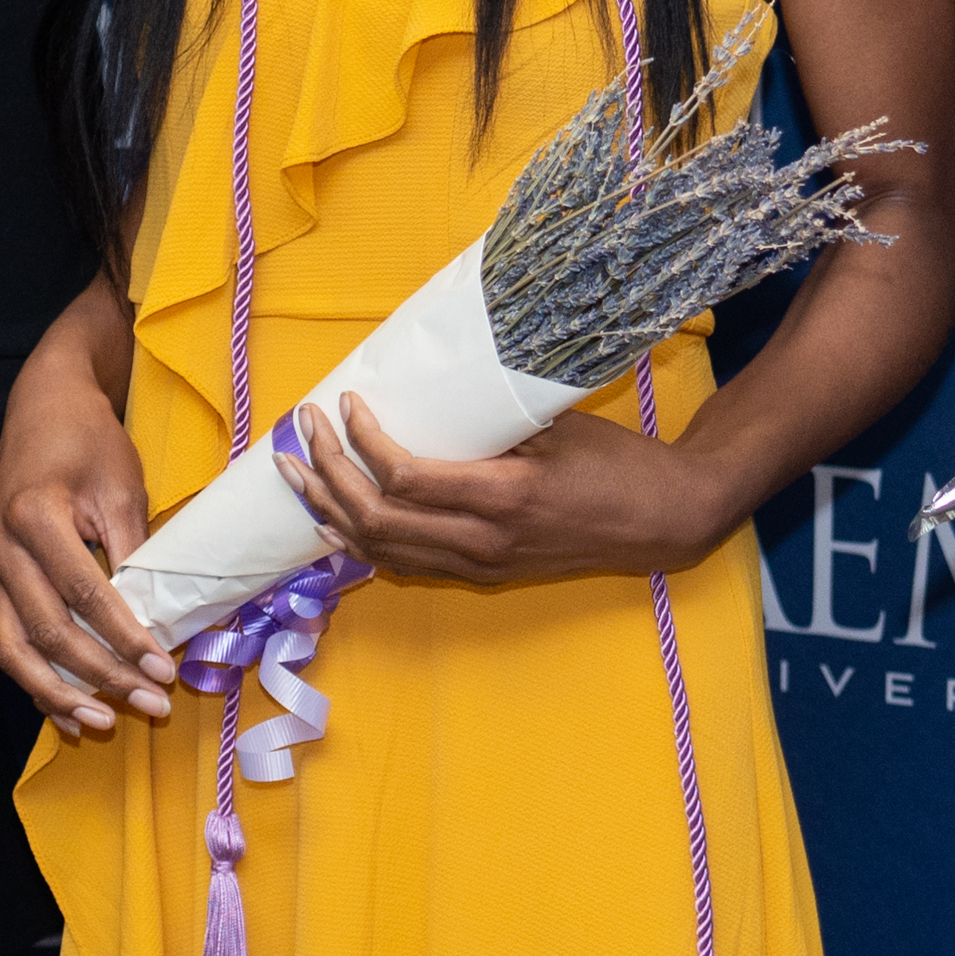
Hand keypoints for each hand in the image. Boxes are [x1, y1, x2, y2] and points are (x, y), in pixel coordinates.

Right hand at [0, 349, 172, 736]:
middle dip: (101, 676)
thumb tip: (156, 624)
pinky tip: (68, 710)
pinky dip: (37, 680)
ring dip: (59, 692)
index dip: (125, 639)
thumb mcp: (122, 488)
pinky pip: (9, 640)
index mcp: (33, 516)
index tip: (165, 670)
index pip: (83, 594)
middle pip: (47, 631)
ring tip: (102, 724)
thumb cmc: (89, 439)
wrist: (43, 404)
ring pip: (13, 648)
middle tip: (150, 703)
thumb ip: (132, 555)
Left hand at [278, 394, 735, 586]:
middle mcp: (484, 541)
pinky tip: (334, 515)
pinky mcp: (483, 575)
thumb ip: (488, 418)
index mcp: (504, 497)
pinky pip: (405, 563)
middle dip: (326, 475)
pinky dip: (361, 539)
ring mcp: (481, 565)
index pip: (404, 479)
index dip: (361, 443)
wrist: (660, 520)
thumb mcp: (554, 426)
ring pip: (381, 550)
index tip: (345, 403)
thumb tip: (426, 380)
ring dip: (330, 512)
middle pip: (377, 520)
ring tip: (294, 473)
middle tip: (301, 432)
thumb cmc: (613, 462)